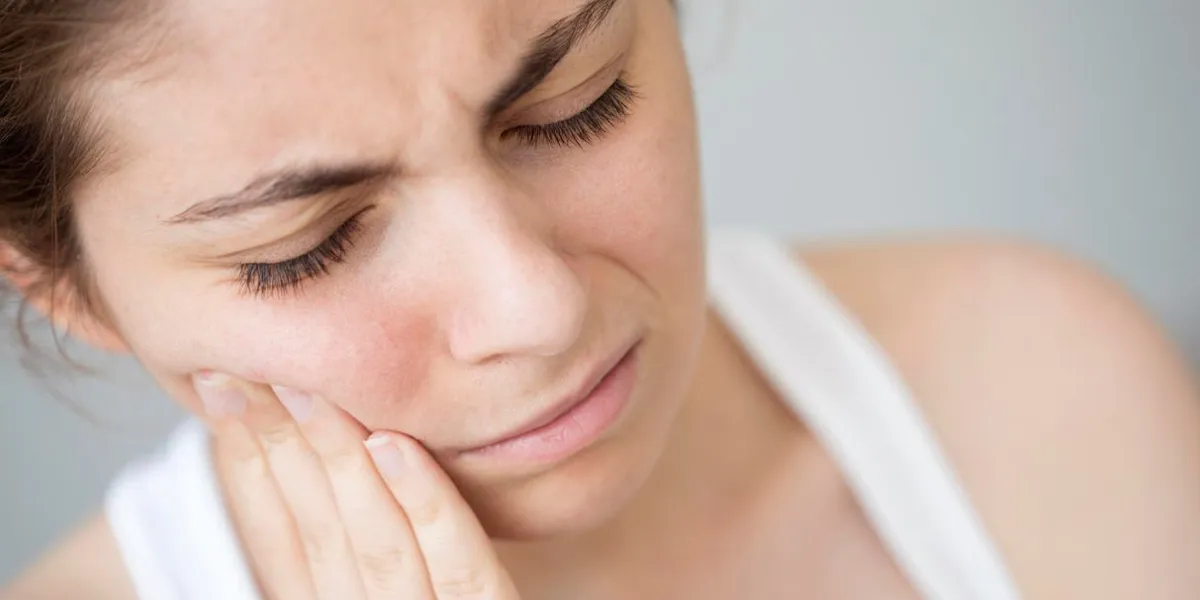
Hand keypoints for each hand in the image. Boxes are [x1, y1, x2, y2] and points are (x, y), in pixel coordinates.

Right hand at [194, 372, 520, 599]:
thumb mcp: (372, 592)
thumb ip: (343, 552)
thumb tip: (303, 466)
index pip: (281, 539)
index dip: (246, 465)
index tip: (223, 391)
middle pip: (315, 533)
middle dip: (277, 448)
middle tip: (247, 368)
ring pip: (373, 543)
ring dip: (337, 463)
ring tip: (308, 393)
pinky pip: (458, 571)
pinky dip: (427, 506)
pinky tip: (397, 447)